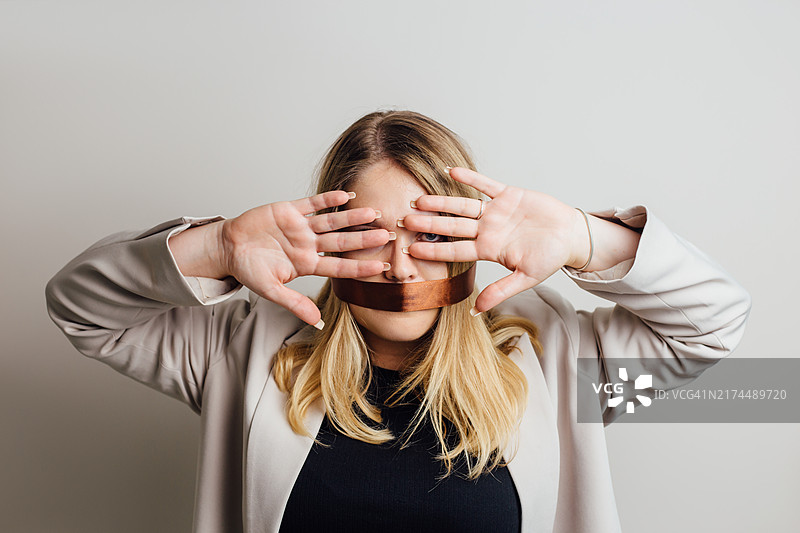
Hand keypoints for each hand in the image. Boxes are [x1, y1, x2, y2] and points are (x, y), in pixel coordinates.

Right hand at [220, 191, 391, 327]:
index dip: (360, 266)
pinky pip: (313, 203)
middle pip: (341, 241)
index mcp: (306, 264)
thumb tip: (317, 322)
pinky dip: (328, 199)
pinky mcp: (289, 210)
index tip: (381, 267)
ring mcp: (301, 227)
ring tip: (373, 211)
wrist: (228, 248)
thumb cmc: (248, 270)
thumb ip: (295, 303)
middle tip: (388, 235)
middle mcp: (308, 244)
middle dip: (364, 238)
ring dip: (352, 217)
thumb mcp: (271, 290)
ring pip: (332, 221)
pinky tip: (345, 195)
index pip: (339, 266)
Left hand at [401, 167, 589, 312]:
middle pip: (452, 226)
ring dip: (441, 202)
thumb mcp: (526, 278)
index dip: (433, 248)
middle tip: (404, 220)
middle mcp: (487, 230)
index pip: (455, 250)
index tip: (410, 248)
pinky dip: (469, 177)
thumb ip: (500, 291)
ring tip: (420, 199)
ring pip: (462, 205)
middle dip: (429, 223)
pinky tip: (450, 170)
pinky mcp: (508, 195)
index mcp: (489, 249)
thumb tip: (476, 311)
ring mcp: (495, 212)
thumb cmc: (550, 258)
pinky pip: (485, 184)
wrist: (570, 236)